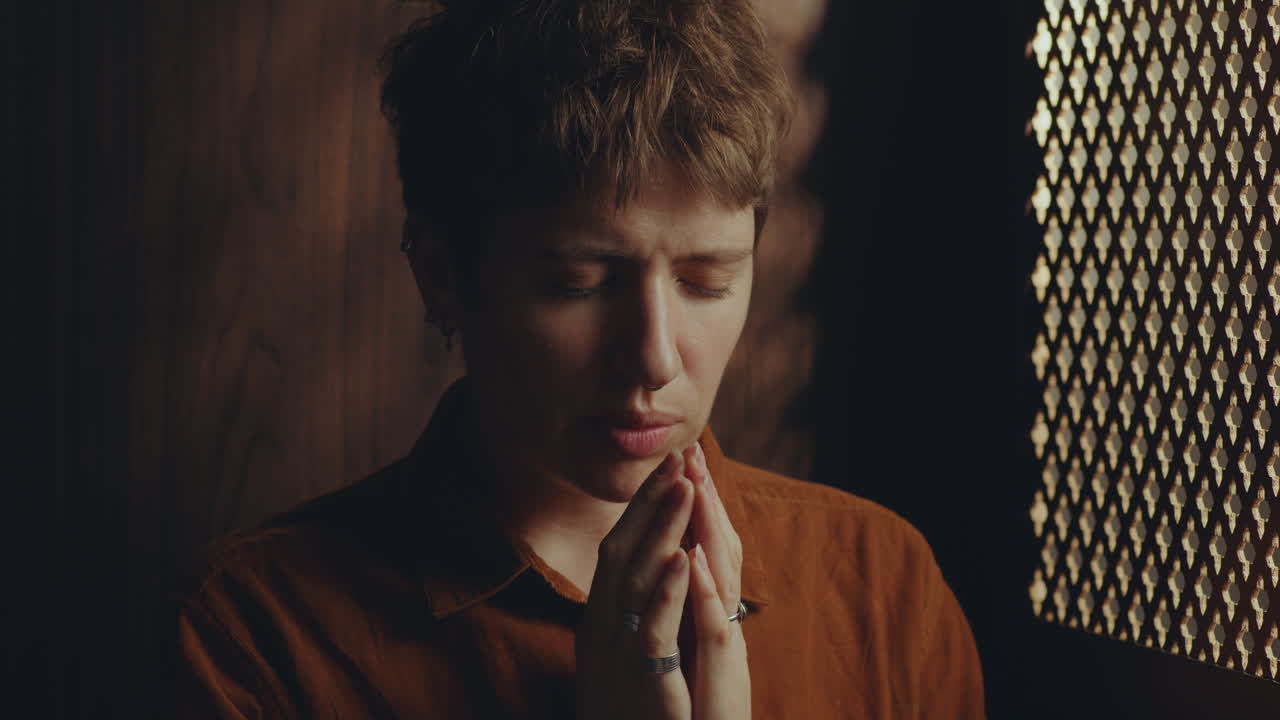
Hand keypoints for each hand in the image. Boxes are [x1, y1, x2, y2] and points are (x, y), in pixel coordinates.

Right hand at [576, 452, 695, 719]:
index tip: (666, 468)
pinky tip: (685, 558)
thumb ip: (631, 613)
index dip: (641, 507)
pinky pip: (653, 629)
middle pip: (622, 551)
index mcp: (599, 620)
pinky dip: (668, 591)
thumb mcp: (623, 655)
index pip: (618, 549)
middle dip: (649, 503)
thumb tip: (648, 568)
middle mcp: (600, 629)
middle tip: (677, 458)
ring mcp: (616, 653)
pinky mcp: (642, 679)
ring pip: (635, 580)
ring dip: (661, 530)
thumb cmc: (629, 712)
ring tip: (684, 487)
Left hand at [679, 441, 750, 719]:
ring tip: (695, 485)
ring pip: (721, 582)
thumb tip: (674, 573)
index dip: (695, 508)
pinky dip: (702, 595)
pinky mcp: (723, 682)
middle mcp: (724, 627)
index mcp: (711, 620)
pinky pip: (713, 631)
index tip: (681, 461)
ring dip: (708, 531)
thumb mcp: (685, 657)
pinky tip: (692, 561)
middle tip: (691, 452)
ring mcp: (727, 652)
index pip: (705, 551)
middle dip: (703, 502)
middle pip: (719, 554)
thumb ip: (684, 616)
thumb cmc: (693, 713)